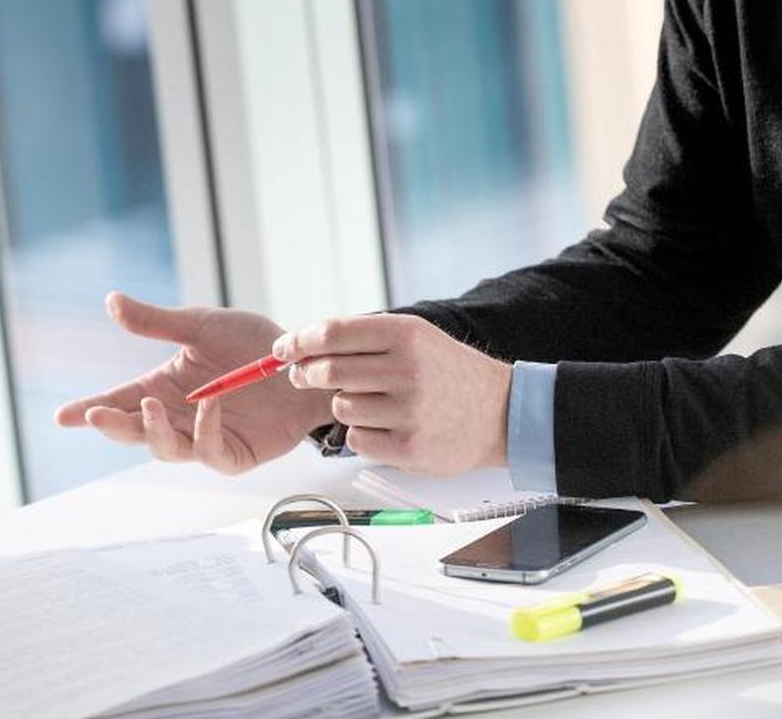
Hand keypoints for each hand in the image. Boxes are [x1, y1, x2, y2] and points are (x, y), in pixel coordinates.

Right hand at [55, 292, 332, 474]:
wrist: (305, 361)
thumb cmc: (254, 344)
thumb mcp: (200, 325)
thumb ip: (156, 321)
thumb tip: (111, 301)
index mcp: (164, 388)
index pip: (118, 402)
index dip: (90, 410)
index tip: (62, 416)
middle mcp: (178, 417)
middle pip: (133, 431)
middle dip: (112, 425)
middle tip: (95, 414)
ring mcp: (204, 439)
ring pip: (165, 448)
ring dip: (150, 432)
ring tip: (145, 407)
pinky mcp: (234, 454)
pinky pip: (210, 451)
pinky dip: (204, 431)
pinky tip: (207, 405)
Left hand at [273, 314, 511, 474]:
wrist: (500, 413)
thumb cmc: (447, 372)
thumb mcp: (414, 337)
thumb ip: (362, 337)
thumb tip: (302, 344)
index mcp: (404, 335)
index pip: (332, 333)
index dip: (298, 342)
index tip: (281, 349)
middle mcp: (406, 369)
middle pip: (327, 370)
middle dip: (306, 374)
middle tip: (303, 376)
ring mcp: (408, 410)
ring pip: (339, 406)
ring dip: (343, 405)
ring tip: (371, 402)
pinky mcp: (408, 446)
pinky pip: (357, 438)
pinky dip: (362, 433)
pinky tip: (385, 425)